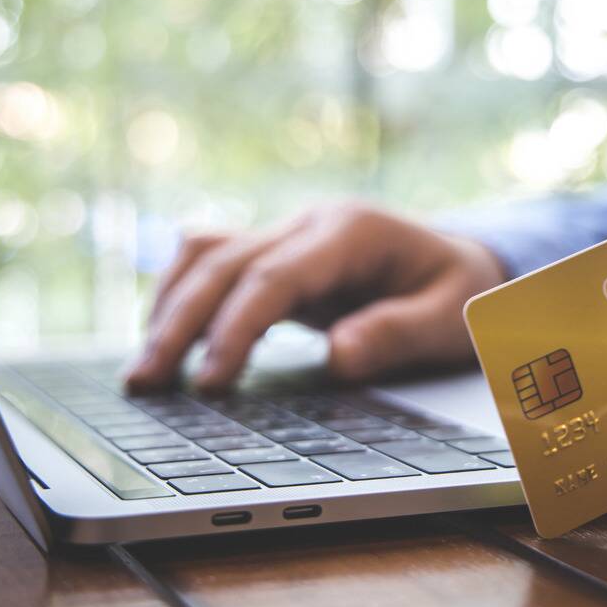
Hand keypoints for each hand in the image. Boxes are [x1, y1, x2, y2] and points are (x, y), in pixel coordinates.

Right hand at [126, 203, 505, 392]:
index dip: (236, 329)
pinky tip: (165, 341)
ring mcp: (288, 236)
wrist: (462, 262)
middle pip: (224, 264)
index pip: (275, 277)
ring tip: (143, 371)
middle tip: (146, 382)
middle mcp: (309, 225)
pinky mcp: (276, 258)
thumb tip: (337, 357)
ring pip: (207, 257)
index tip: (210, 382)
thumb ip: (397, 333)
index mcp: (351, 231)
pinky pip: (214, 265)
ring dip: (169, 308)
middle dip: (180, 323)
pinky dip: (182, 298)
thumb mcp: (451, 316)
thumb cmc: (459, 291)